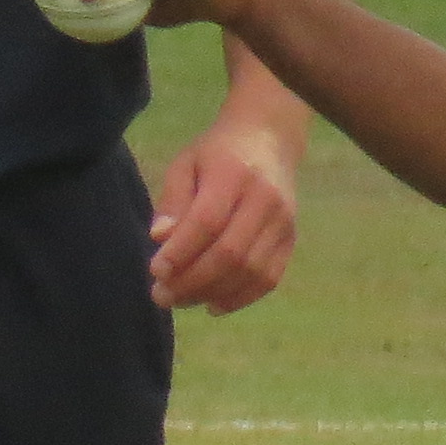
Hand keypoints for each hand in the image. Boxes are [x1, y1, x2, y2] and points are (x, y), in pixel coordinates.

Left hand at [150, 119, 299, 312]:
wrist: (268, 140)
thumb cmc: (217, 154)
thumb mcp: (186, 164)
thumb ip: (173, 201)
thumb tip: (160, 239)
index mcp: (234, 174)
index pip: (207, 222)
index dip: (181, 251)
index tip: (155, 270)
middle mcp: (265, 200)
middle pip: (230, 253)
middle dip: (193, 280)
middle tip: (162, 295)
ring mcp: (283, 223)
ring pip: (250, 271)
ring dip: (213, 293)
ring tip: (182, 300)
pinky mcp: (290, 240)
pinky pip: (268, 279)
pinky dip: (240, 298)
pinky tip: (213, 304)